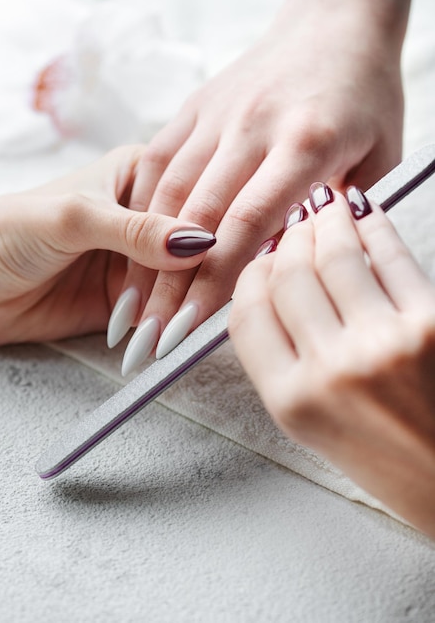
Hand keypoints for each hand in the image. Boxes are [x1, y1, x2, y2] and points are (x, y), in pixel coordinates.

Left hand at [0, 145, 214, 344]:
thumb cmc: (6, 230)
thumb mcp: (74, 217)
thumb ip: (135, 229)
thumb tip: (198, 241)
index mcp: (139, 173)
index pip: (190, 196)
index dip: (208, 225)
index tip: (224, 253)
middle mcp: (146, 215)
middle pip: (191, 243)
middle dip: (194, 275)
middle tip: (201, 303)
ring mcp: (140, 259)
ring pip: (180, 281)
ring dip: (180, 306)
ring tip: (182, 327)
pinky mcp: (131, 298)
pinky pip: (161, 311)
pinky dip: (167, 325)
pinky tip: (171, 336)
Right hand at [117, 0, 410, 373]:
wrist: (336, 22)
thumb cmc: (363, 93)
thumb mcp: (380, 157)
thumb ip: (342, 215)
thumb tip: (300, 264)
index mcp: (305, 144)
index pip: (248, 226)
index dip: (213, 284)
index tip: (189, 329)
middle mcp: (253, 128)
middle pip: (198, 219)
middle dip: (168, 286)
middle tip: (149, 336)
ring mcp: (218, 114)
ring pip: (168, 194)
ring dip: (143, 256)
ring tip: (131, 306)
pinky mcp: (196, 106)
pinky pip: (158, 160)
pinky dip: (140, 209)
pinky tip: (128, 247)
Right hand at [229, 185, 434, 538]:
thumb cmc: (387, 458)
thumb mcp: (310, 425)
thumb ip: (279, 359)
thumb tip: (271, 286)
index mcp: (292, 401)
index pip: (247, 314)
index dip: (248, 275)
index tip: (260, 260)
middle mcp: (332, 370)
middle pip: (287, 276)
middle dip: (287, 239)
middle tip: (294, 223)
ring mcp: (383, 342)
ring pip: (334, 255)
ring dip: (326, 220)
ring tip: (325, 205)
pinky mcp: (430, 321)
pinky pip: (390, 255)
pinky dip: (373, 224)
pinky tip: (364, 211)